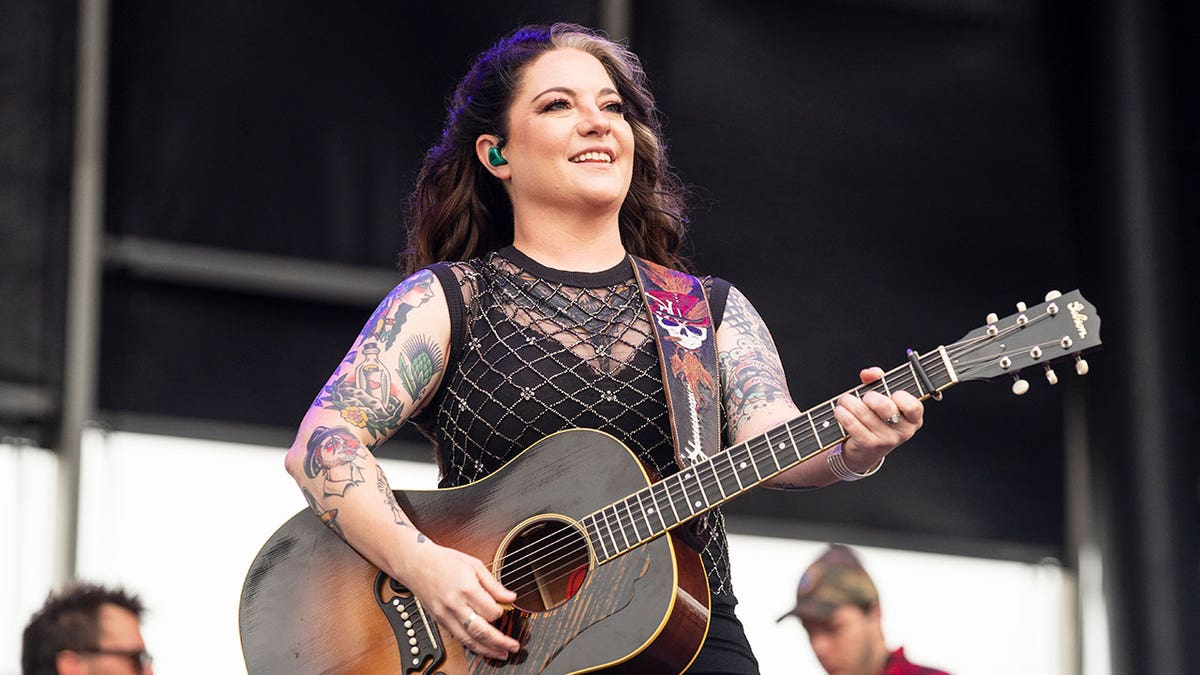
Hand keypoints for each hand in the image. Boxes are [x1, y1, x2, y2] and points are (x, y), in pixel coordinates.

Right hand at [401, 542, 519, 660]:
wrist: (415, 563)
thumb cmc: (444, 560)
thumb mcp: (474, 565)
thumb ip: (493, 584)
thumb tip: (510, 597)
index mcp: (466, 588)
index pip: (491, 611)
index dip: (502, 613)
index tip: (505, 610)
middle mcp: (455, 605)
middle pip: (481, 631)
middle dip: (500, 642)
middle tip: (513, 647)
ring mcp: (445, 615)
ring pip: (469, 640)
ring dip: (487, 650)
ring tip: (501, 654)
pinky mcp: (439, 621)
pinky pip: (458, 638)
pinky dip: (472, 645)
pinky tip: (482, 647)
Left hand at [832, 367, 923, 472]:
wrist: (864, 450)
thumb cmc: (876, 419)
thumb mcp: (882, 398)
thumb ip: (878, 380)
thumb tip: (869, 373)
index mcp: (913, 419)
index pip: (913, 406)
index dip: (900, 396)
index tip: (891, 393)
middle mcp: (903, 431)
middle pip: (886, 407)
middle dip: (870, 397)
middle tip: (864, 397)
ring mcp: (886, 440)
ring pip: (864, 413)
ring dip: (849, 402)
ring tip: (845, 400)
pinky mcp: (868, 445)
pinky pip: (852, 423)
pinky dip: (842, 413)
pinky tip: (840, 410)